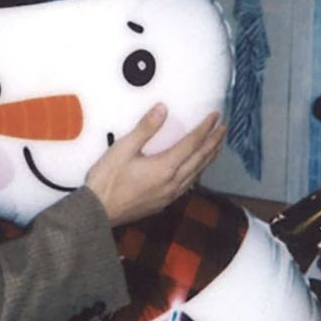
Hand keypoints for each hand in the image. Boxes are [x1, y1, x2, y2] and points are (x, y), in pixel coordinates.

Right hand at [84, 104, 225, 226]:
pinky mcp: (162, 203)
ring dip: (208, 158)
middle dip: (213, 142)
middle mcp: (172, 182)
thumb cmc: (107, 181)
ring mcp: (168, 195)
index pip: (192, 143)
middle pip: (200, 159)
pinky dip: (196, 173)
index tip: (214, 117)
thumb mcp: (123, 148)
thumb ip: (145, 128)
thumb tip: (162, 109)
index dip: (205, 128)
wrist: (97, 211)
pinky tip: (195, 171)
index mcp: (165, 167)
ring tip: (215, 147)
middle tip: (223, 129)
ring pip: (196, 174)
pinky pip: (187, 185)